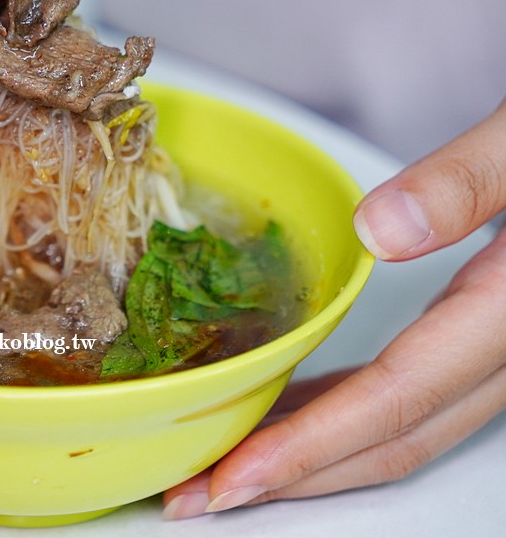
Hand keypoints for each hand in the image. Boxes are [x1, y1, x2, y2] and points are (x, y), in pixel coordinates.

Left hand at [162, 97, 505, 519]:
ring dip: (316, 457)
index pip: (394, 400)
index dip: (307, 449)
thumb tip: (379, 232)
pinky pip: (417, 398)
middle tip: (201, 496)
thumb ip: (467, 182)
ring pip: (406, 430)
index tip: (231, 479)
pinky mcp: (492, 336)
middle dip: (292, 478)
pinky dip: (349, 414)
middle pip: (393, 440)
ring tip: (231, 462)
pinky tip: (299, 405)